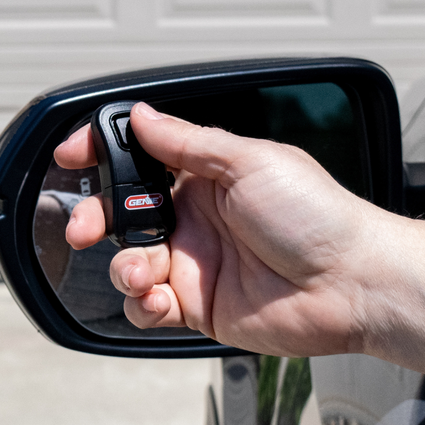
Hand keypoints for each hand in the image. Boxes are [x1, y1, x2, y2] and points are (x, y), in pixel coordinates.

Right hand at [54, 102, 385, 356]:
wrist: (352, 284)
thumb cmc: (317, 216)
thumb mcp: (250, 161)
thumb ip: (187, 141)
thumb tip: (141, 116)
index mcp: (207, 176)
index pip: (141, 160)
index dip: (102, 158)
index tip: (72, 157)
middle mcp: (196, 219)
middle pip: (122, 215)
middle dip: (95, 219)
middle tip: (87, 228)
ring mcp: (195, 265)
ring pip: (129, 264)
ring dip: (125, 267)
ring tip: (148, 273)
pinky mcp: (198, 308)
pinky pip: (147, 308)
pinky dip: (143, 305)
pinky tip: (163, 299)